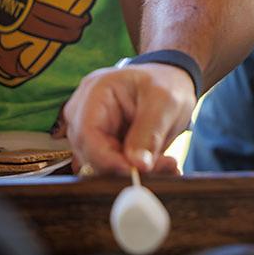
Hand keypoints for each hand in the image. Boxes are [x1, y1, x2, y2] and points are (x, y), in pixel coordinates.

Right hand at [64, 63, 196, 175]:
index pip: (87, 133)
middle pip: (89, 152)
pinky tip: (160, 164)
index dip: (106, 159)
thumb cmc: (166, 84)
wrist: (170, 82)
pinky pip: (110, 165)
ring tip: (167, 164)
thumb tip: (137, 166)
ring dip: (133, 170)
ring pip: (99, 164)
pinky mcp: (100, 143)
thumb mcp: (166, 102)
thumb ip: (150, 133)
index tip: (133, 173)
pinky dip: (135, 169)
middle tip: (164, 166)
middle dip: (125, 166)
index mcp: (95, 91)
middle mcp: (83, 111)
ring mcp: (89, 128)